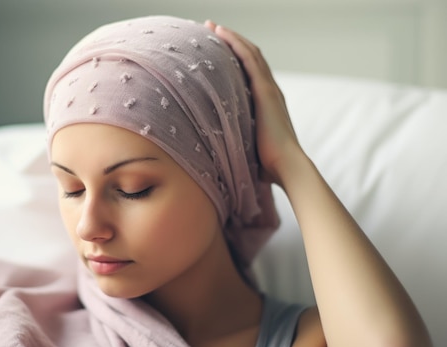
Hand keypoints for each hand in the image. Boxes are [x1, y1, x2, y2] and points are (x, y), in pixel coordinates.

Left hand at [205, 21, 303, 185]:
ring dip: (231, 37)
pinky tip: (221, 33)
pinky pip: (249, 59)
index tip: (217, 50)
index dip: (235, 58)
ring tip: (212, 27)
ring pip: (249, 53)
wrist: (287, 167)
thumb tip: (221, 155)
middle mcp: (270, 92)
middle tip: (211, 31)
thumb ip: (239, 143)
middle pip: (250, 58)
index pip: (251, 73)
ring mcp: (269, 89)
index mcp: (267, 104)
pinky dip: (235, 43)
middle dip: (231, 42)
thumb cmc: (268, 166)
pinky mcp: (265, 91)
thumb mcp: (249, 149)